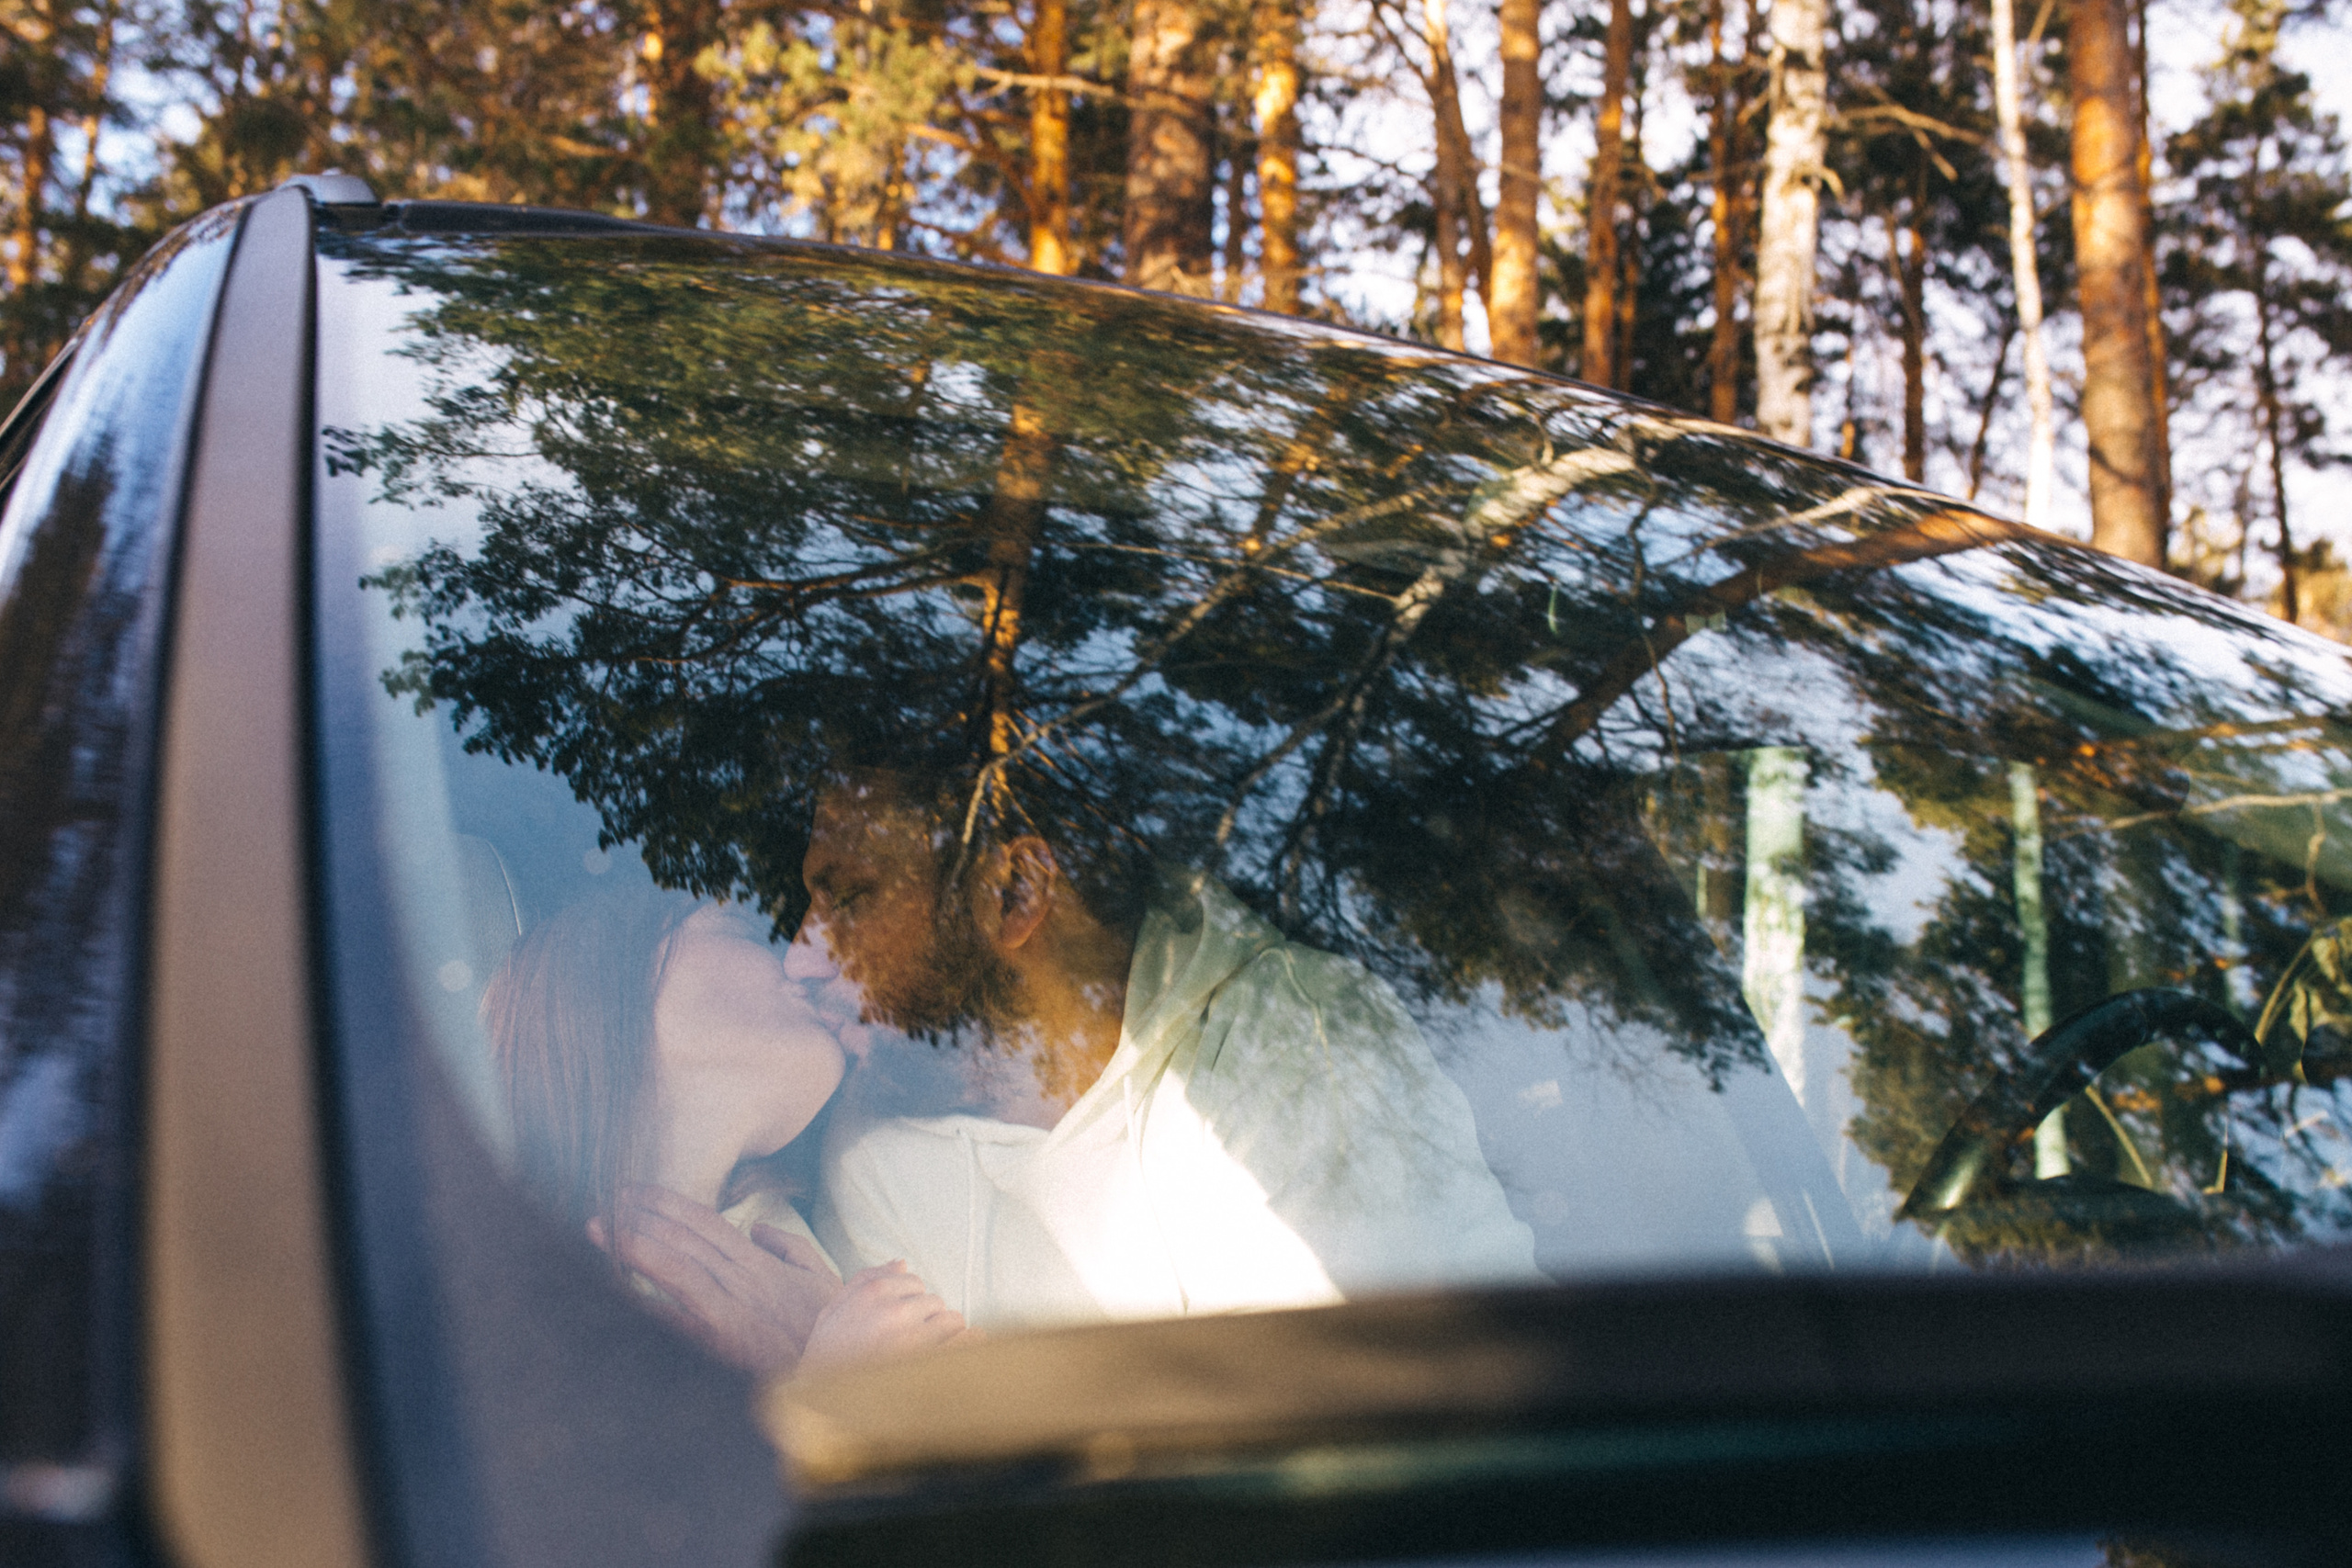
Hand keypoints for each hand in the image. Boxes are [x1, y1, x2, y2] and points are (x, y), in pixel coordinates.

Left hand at [592, 1185, 840, 1376]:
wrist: (839, 1375)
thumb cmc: (829, 1328)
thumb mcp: (821, 1277)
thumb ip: (790, 1246)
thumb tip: (758, 1228)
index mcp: (760, 1265)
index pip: (707, 1224)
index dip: (669, 1204)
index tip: (637, 1192)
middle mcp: (741, 1281)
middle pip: (685, 1240)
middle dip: (642, 1216)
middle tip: (606, 1200)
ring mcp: (729, 1311)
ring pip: (677, 1268)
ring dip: (637, 1246)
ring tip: (602, 1230)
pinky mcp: (720, 1344)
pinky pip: (677, 1318)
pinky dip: (648, 1301)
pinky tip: (617, 1288)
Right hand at [798, 1261, 978, 1372]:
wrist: (820, 1405)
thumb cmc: (825, 1357)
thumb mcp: (832, 1312)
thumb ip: (865, 1280)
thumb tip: (901, 1263)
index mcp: (874, 1292)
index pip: (915, 1283)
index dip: (911, 1302)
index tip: (902, 1320)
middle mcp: (896, 1310)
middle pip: (935, 1302)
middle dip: (927, 1319)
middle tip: (912, 1342)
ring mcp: (915, 1337)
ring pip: (952, 1320)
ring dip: (946, 1334)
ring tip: (930, 1352)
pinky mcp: (930, 1365)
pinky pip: (966, 1343)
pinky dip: (971, 1344)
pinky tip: (965, 1351)